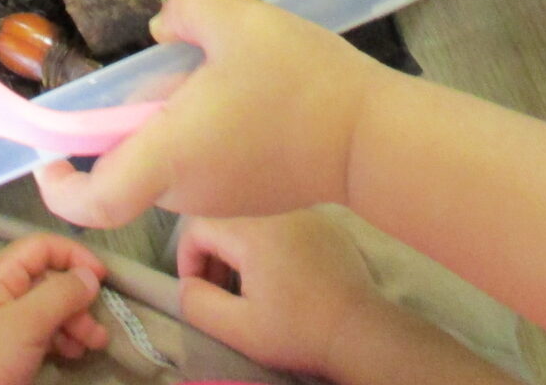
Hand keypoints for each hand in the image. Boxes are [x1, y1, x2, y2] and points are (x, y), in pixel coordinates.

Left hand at [0, 234, 108, 384]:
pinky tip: (74, 354)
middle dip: (78, 300)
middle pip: (49, 280)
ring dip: (75, 322)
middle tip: (98, 329)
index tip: (102, 277)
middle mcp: (0, 292)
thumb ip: (60, 294)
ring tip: (94, 345)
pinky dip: (62, 339)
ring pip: (49, 308)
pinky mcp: (8, 348)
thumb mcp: (26, 323)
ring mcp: (3, 322)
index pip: (40, 247)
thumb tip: (90, 275)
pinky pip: (42, 332)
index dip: (73, 255)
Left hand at [35, 0, 389, 230]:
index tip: (48, 159)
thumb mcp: (236, 18)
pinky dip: (208, 130)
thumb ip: (185, 11)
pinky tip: (253, 94)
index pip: (93, 200)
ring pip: (168, 157)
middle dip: (138, 114)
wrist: (372, 136)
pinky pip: (203, 163)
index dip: (58, 187)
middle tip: (180, 68)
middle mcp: (183, 189)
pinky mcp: (247, 196)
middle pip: (130, 160)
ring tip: (228, 72)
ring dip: (178, 118)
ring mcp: (218, 199)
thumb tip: (165, 30)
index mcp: (167, 154)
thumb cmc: (300, 81)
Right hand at [177, 212, 377, 378]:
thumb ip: (197, 303)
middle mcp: (279, 212)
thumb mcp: (237, 328)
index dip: (188, 260)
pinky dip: (274, 249)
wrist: (360, 332)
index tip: (200, 291)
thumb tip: (185, 284)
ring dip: (244, 255)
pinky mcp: (328, 225)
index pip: (198, 228)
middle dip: (215, 258)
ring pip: (256, 225)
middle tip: (223, 296)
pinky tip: (287, 281)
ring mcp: (307, 215)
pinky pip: (285, 227)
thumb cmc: (297, 331)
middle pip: (228, 224)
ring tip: (255, 291)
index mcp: (253, 232)